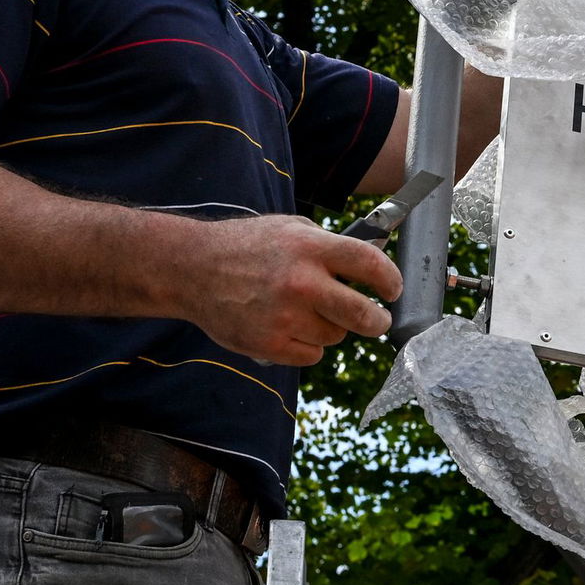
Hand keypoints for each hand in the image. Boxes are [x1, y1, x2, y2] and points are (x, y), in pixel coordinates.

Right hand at [183, 215, 401, 366]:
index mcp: (310, 248)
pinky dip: (307, 346)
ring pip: (336, 336)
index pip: (370, 265)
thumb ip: (331, 245)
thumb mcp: (291, 228)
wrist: (191, 269)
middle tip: (378, 319)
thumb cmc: (247, 246)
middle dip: (378, 320)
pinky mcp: (267, 344)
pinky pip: (311, 356)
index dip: (390, 280)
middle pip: (363, 315)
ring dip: (331, 328)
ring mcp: (284, 317)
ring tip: (308, 312)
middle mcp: (301, 283)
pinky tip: (290, 328)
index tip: (393, 290)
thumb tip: (375, 259)